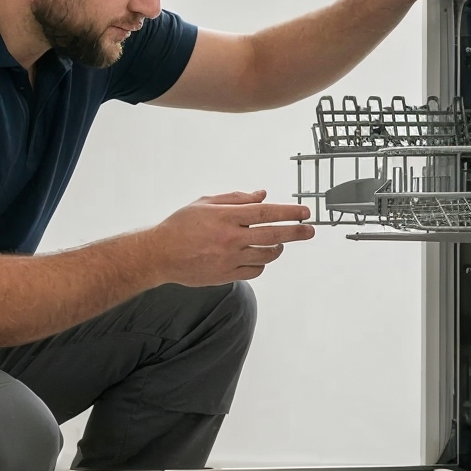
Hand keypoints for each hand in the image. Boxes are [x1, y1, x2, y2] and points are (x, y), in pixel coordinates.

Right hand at [146, 190, 314, 285]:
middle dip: (296, 232)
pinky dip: (262, 263)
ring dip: (278, 248)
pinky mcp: (226, 275)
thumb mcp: (206, 204)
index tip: (304, 212)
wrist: (160, 255)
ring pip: (266, 255)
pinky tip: (259, 256)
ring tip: (281, 243)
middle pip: (273, 235)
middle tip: (310, 230)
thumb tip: (262, 195)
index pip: (266, 212)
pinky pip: (255, 271)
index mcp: (226, 216)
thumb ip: (236, 198)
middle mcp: (230, 238)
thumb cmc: (180, 226)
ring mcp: (229, 259)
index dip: (289, 212)